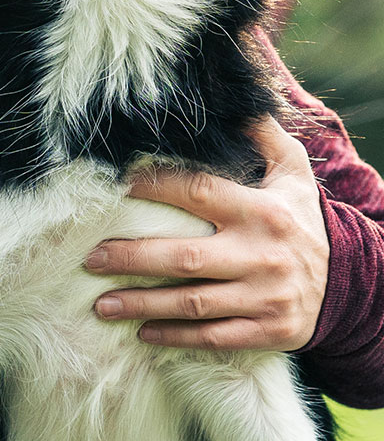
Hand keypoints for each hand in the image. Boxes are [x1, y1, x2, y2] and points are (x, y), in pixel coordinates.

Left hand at [84, 115, 329, 351]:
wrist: (349, 282)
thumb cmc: (301, 219)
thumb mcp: (292, 172)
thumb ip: (262, 136)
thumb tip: (233, 103)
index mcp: (262, 211)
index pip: (198, 193)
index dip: (153, 187)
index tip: (114, 188)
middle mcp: (261, 255)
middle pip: (185, 257)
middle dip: (132, 258)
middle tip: (90, 258)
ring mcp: (264, 297)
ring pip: (192, 303)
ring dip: (141, 304)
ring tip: (101, 303)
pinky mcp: (267, 332)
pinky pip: (213, 337)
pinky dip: (175, 337)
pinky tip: (142, 332)